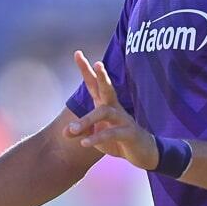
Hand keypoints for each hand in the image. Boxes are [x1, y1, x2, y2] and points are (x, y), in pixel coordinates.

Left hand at [66, 50, 157, 169]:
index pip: (94, 83)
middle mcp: (114, 108)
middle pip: (108, 88)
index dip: (86, 69)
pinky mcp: (129, 133)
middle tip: (97, 62)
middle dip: (102, 75)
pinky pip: (113, 133)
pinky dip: (98, 137)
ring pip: (105, 113)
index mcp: (105, 104)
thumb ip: (80, 132)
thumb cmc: (116, 140)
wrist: (142, 152)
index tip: (77, 53)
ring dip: (87, 120)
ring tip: (72, 130)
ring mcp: (124, 119)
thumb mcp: (94, 135)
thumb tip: (65, 132)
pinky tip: (85, 143)